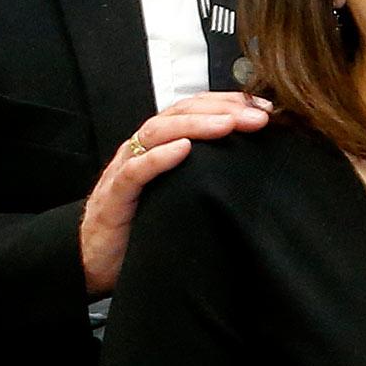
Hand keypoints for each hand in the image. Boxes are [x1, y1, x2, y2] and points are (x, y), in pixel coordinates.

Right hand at [82, 92, 271, 292]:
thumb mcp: (184, 195)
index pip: (196, 110)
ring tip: (228, 124)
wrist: (99, 261)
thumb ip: (209, 176)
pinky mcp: (115, 196)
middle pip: (181, 113)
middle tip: (259, 116)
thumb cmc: (145, 225)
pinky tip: (184, 150)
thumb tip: (258, 167)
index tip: (267, 108)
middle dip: (221, 110)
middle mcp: (144, 149)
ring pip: (158, 132)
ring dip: (196, 125)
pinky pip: (135, 171)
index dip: (229, 104)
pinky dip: (159, 158)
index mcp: (162, 145)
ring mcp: (126, 168)